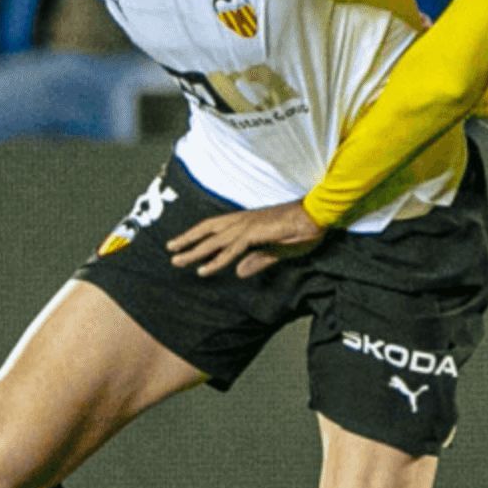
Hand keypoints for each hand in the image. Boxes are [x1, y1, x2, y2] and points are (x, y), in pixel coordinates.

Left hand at [168, 200, 325, 277]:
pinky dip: (216, 261)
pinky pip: (231, 251)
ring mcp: (247, 226)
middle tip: (170, 250)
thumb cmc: (301, 229)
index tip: (183, 243)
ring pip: (214, 241)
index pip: (216, 227)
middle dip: (187, 240)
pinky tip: (204, 270)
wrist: (318, 215)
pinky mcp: (255, 234)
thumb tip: (238, 273)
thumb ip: (257, 261)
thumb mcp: (276, 250)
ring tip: (178, 261)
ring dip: (195, 252)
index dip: (198, 235)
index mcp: (246, 221)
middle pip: (208, 230)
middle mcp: (242, 220)